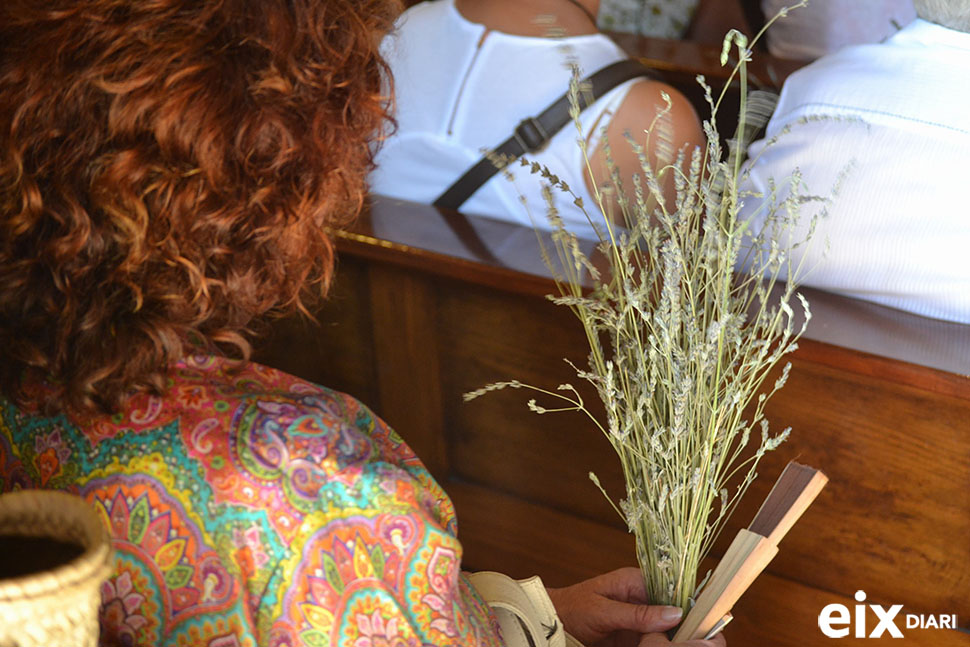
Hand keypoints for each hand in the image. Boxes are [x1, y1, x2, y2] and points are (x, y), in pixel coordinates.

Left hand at [545, 567, 726, 646]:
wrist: (548, 625)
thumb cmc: (571, 608)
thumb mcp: (604, 610)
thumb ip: (639, 614)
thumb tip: (676, 613)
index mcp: (637, 582)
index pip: (675, 588)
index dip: (694, 602)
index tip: (711, 617)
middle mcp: (643, 600)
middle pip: (676, 612)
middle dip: (692, 625)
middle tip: (710, 639)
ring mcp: (640, 621)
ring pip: (670, 631)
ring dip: (680, 638)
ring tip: (699, 643)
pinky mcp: (634, 639)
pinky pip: (657, 643)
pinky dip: (665, 645)